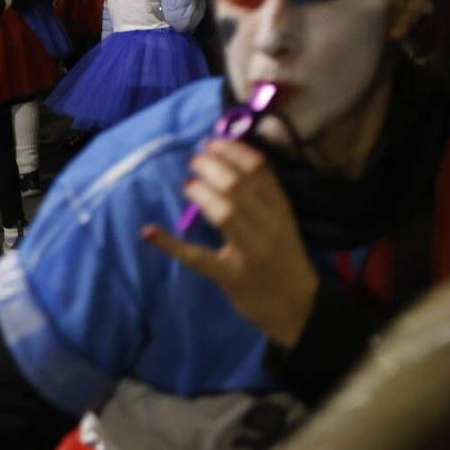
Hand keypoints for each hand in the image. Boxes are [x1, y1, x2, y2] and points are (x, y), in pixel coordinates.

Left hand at [142, 139, 319, 347]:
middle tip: (195, 159)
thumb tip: (230, 164)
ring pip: (225, 213)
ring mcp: (250, 252)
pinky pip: (198, 257)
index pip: (260, 170)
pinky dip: (171, 244)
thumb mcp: (283, 223)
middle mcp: (268, 227)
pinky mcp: (230, 276)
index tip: (213, 142)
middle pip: (239, 186)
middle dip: (213, 166)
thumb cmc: (286, 259)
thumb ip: (264, 197)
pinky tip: (150, 231)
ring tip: (188, 183)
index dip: (233, 150)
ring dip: (202, 192)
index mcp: (282, 210)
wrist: (298, 307)